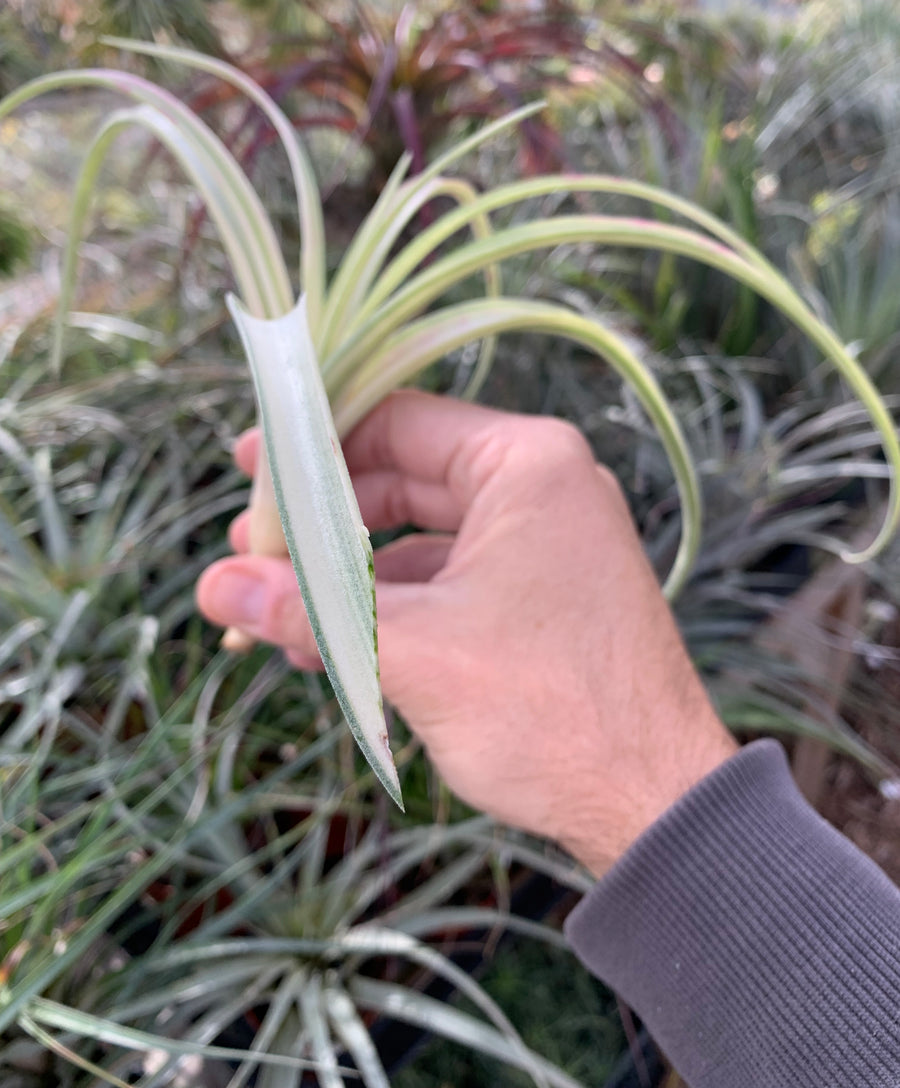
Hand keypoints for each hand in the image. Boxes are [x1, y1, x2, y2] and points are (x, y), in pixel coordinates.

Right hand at [196, 391, 735, 874]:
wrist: (654, 805)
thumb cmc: (550, 711)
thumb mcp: (412, 652)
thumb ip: (309, 609)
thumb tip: (213, 586)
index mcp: (525, 463)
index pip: (396, 420)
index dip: (312, 445)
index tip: (247, 471)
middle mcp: (539, 489)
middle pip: (401, 478)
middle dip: (321, 522)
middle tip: (248, 554)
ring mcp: (542, 545)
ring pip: (417, 538)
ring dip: (346, 576)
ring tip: (274, 615)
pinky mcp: (538, 599)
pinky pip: (444, 582)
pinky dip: (388, 608)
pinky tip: (331, 649)